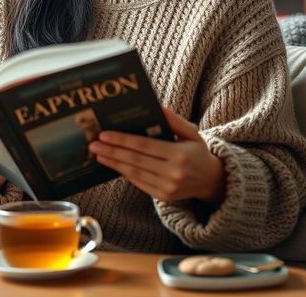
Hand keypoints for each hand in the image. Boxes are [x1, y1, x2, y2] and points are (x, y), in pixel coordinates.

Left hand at [88, 107, 226, 205]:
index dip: (122, 140)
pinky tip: (113, 164)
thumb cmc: (197, 151)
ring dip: (113, 163)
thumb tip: (158, 107)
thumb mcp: (192, 132)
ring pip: (134, 173)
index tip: (104, 134)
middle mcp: (173, 173)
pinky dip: (125, 173)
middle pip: (135, 160)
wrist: (211, 180)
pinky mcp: (164, 198)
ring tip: (98, 154)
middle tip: (93, 145)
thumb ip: (175, 120)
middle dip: (112, 152)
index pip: (144, 146)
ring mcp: (168, 188)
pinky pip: (140, 183)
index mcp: (179, 154)